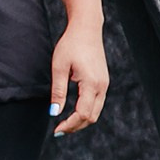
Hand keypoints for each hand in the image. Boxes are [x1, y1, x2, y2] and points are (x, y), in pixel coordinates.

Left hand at [48, 21, 109, 135]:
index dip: (69, 125)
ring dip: (81, 120)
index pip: (82, 114)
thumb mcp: (59, 67)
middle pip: (91, 117)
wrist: (87, 28)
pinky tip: (73, 111)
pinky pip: (97, 103)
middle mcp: (102, 86)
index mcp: (91, 84)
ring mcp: (104, 85)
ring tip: (65, 123)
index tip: (56, 130)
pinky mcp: (103, 82)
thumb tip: (54, 112)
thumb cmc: (71, 44)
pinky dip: (86, 112)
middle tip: (59, 130)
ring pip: (95, 112)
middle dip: (75, 126)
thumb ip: (58, 92)